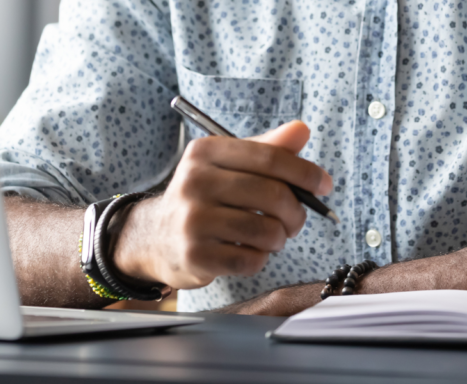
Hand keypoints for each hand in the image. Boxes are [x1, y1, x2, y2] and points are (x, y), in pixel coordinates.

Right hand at [113, 121, 332, 289]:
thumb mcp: (227, 166)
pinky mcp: (195, 255)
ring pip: (266, 231)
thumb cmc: (202, 199)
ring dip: (278, 239)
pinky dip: (259, 259)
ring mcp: (192, 220)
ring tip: (269, 238)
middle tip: (294, 221)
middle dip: (296, 212)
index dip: (305, 172)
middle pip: (272, 195)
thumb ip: (265, 149)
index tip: (324, 185)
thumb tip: (301, 130)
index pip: (269, 157)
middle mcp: (194, 182)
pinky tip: (247, 253)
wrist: (156, 237)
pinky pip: (250, 260)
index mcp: (204, 153)